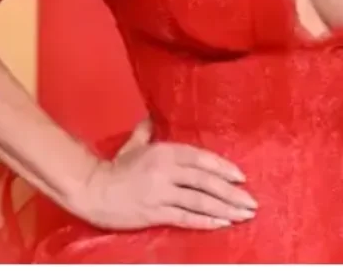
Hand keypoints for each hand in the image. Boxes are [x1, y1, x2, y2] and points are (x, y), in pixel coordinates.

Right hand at [70, 118, 257, 230]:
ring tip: (243, 215)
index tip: (241, 177)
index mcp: (166, 152)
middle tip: (251, 202)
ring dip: (225, 209)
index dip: (224, 168)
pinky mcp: (154, 212)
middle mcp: (167, 171)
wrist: (91, 189)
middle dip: (232, 193)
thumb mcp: (133, 145)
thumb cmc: (114, 167)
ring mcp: (161, 193)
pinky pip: (184, 217)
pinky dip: (205, 221)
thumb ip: (147, 132)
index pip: (202, 159)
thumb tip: (151, 118)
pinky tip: (222, 224)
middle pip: (206, 182)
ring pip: (199, 201)